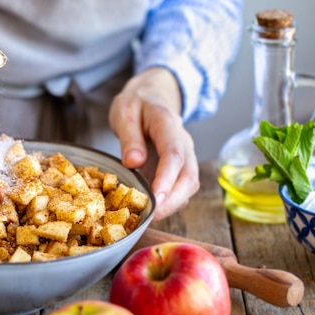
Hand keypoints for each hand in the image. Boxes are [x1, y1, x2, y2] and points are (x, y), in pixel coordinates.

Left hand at [109, 67, 199, 220]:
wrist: (152, 97)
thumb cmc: (137, 104)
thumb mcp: (125, 112)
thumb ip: (129, 137)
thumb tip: (133, 162)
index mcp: (168, 125)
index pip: (174, 154)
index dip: (166, 178)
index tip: (156, 197)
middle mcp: (183, 143)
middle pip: (188, 176)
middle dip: (172, 200)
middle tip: (151, 216)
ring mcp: (185, 157)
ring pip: (188, 186)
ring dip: (172, 205)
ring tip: (149, 217)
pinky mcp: (180, 169)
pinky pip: (181, 189)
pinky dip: (170, 203)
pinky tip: (151, 210)